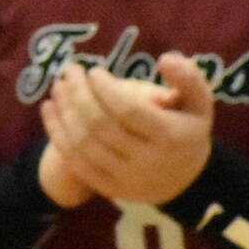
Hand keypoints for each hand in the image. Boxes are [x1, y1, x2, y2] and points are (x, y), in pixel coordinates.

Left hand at [43, 52, 212, 205]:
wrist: (185, 180)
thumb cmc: (186, 130)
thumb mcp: (199, 103)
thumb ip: (188, 78)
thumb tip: (166, 58)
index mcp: (169, 137)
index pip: (128, 110)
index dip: (105, 89)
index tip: (94, 72)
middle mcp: (147, 161)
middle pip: (101, 126)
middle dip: (79, 95)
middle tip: (70, 72)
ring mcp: (126, 178)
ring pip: (84, 144)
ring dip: (64, 111)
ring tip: (58, 86)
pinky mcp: (109, 189)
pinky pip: (75, 161)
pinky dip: (57, 133)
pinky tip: (49, 108)